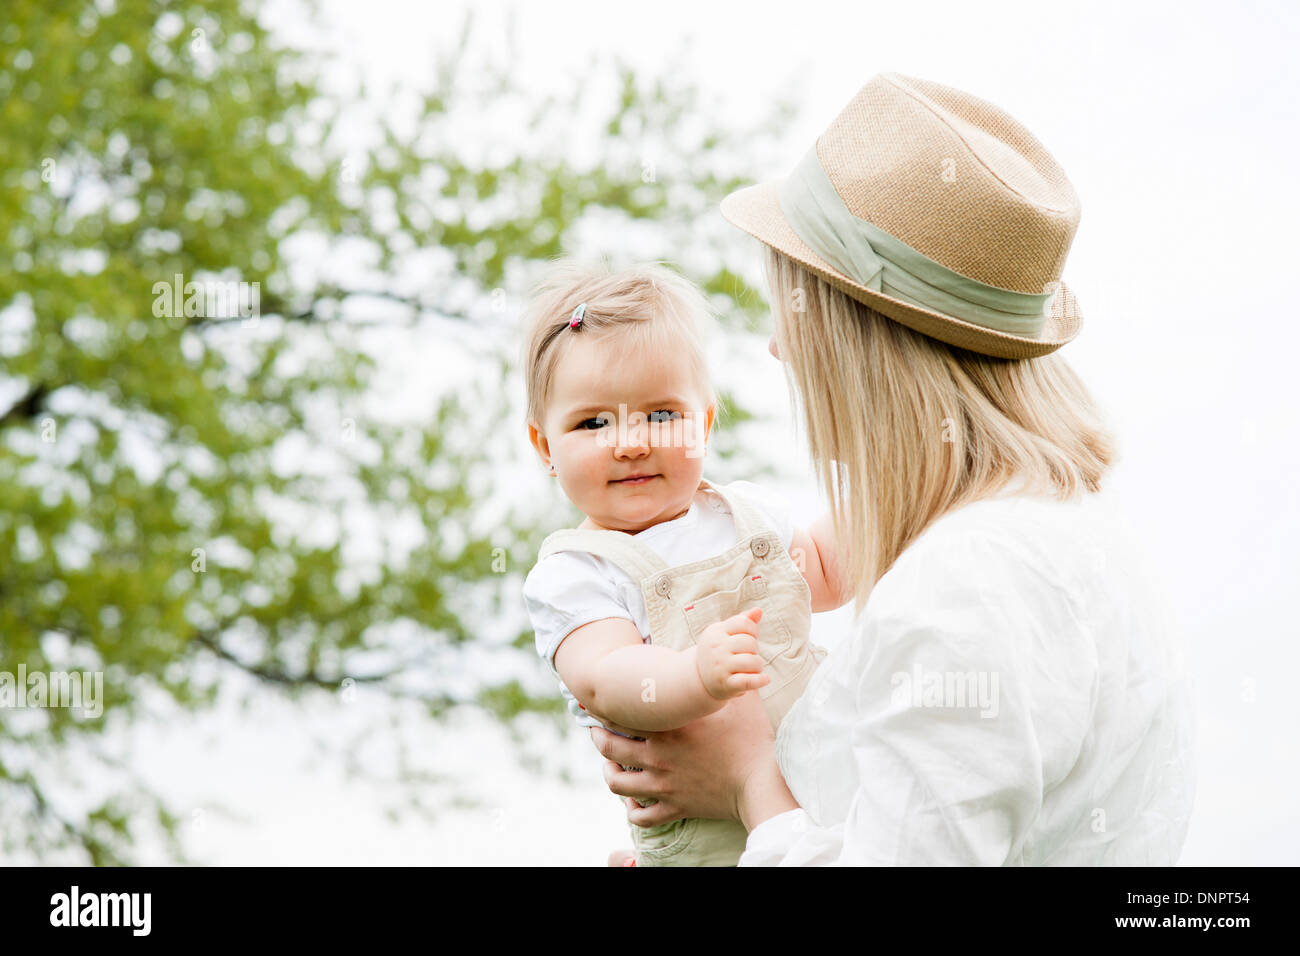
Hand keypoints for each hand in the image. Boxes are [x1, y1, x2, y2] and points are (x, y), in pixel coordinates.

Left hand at [587, 687, 780, 826]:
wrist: (762, 782)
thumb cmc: (752, 738)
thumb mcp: (737, 700)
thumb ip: (725, 678)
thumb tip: (725, 652)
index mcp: (669, 727)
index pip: (622, 716)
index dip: (605, 709)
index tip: (598, 704)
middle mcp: (658, 756)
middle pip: (610, 747)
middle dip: (598, 738)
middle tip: (596, 732)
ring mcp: (663, 785)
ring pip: (618, 783)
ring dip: (609, 773)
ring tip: (609, 766)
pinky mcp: (674, 807)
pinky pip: (641, 816)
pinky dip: (632, 810)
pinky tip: (633, 802)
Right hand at [695, 607, 769, 700]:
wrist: (700, 679)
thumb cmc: (719, 652)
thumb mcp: (724, 634)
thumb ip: (742, 621)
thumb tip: (759, 610)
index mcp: (716, 631)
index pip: (743, 623)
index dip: (753, 630)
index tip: (751, 637)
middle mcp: (716, 648)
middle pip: (749, 643)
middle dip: (755, 649)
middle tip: (749, 655)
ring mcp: (720, 666)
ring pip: (752, 661)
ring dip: (758, 665)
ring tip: (754, 668)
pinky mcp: (726, 684)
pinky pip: (748, 681)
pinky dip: (760, 680)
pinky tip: (765, 679)